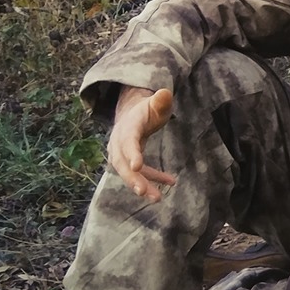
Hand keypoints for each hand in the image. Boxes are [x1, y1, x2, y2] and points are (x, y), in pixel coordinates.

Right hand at [108, 85, 177, 201]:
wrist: (132, 113)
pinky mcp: (126, 162)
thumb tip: (165, 92)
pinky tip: (170, 182)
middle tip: (145, 193)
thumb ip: (161, 101)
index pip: (128, 141)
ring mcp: (120, 154)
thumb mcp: (156, 103)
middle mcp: (119, 142)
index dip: (132, 154)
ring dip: (140, 185)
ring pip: (126, 173)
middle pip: (122, 163)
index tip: (137, 167)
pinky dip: (151, 179)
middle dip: (132, 179)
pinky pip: (137, 174)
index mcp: (128, 127)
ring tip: (157, 197)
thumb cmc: (147, 109)